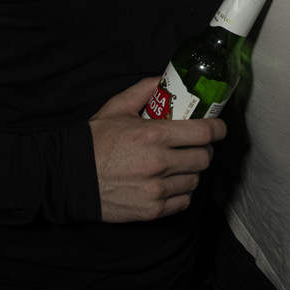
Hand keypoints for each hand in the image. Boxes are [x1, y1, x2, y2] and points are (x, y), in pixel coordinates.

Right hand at [91, 77, 225, 220]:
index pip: (204, 132)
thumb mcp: (116, 108)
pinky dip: (180, 192)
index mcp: (153, 135)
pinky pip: (183, 201)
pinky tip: (168, 183)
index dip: (218, 129)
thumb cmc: (94, 142)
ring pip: (195, 180)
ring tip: (177, 165)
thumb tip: (164, 79)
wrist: (70, 178)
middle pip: (204, 157)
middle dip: (202, 150)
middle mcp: (159, 163)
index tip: (219, 128)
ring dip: (190, 171)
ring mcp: (156, 190)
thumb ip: (144, 90)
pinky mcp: (152, 210)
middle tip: (193, 146)